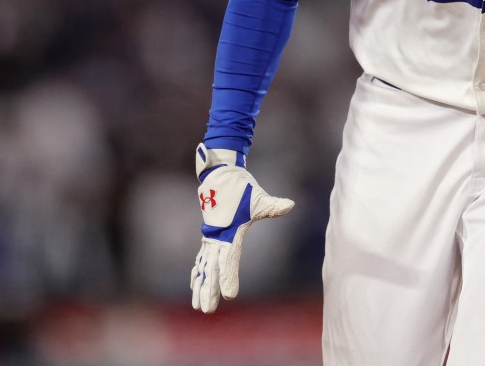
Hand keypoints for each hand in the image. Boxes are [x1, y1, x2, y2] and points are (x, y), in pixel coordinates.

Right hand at [190, 143, 293, 313]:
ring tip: (198, 306)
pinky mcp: (209, 235)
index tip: (230, 295)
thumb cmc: (241, 188)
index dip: (228, 278)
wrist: (220, 174)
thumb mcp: (258, 198)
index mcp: (230, 232)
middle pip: (212, 269)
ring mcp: (210, 237)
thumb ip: (273, 206)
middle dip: (209, 290)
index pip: (229, 260)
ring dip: (201, 286)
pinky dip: (197, 272)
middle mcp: (217, 237)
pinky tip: (194, 284)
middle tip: (207, 310)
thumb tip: (290, 205)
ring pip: (204, 267)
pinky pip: (201, 258)